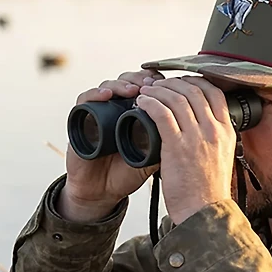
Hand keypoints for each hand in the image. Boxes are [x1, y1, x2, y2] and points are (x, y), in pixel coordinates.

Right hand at [59, 69, 163, 221]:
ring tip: (133, 90)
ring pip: (109, 85)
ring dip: (122, 83)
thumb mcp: (152, 158)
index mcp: (136, 113)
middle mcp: (117, 108)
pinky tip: (107, 94)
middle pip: (128, 80)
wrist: (102, 192)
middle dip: (141, 79)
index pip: (146, 87)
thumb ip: (168, 144)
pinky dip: (95, 94)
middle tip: (152, 85)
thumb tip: (191, 131)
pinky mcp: (80, 120)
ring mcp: (98, 112)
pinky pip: (85, 100)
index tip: (170, 86)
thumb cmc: (126, 174)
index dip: (157, 82)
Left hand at [136, 76, 235, 224]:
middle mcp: (214, 130)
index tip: (181, 83)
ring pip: (177, 98)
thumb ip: (214, 141)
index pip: (214, 93)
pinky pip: (162, 114)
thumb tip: (202, 128)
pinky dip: (150, 103)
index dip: (195, 82)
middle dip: (173, 83)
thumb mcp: (221, 160)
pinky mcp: (177, 147)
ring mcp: (196, 137)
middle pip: (194, 90)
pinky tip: (142, 103)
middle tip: (158, 85)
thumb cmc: (207, 193)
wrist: (204, 214)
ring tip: (145, 92)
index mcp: (227, 132)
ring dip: (158, 90)